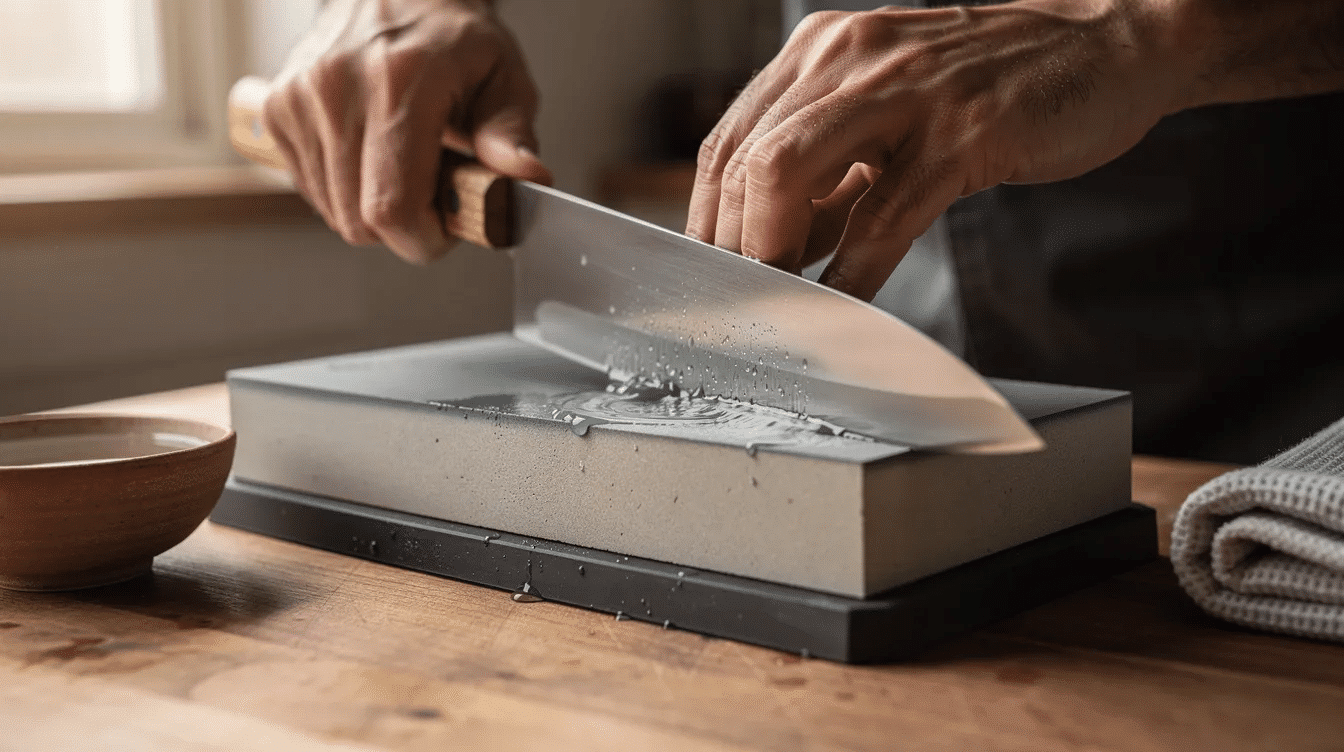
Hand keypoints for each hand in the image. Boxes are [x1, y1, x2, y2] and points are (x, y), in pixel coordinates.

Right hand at [264, 0, 551, 262]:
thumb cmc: (453, 37)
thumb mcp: (503, 76)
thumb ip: (511, 133)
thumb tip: (525, 177)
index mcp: (399, 83)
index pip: (392, 207)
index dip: (424, 238)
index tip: (448, 226)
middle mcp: (338, 89)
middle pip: (360, 221)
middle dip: (405, 227)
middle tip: (434, 191)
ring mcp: (300, 100)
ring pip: (334, 212)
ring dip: (373, 209)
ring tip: (404, 164)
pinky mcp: (279, 110)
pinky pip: (312, 190)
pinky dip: (346, 190)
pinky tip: (372, 155)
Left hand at [686, 0, 1186, 300]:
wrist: (1110, 44)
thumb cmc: (997, 86)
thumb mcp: (891, 113)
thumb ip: (831, 172)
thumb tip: (773, 248)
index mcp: (825, 51)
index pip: (730, 140)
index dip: (707, 217)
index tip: (713, 273)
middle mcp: (850, 58)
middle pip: (743, 161)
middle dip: (731, 244)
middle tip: (743, 300)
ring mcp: (906, 91)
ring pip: (786, 173)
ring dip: (769, 254)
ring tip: (777, 304)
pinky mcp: (964, 132)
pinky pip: (882, 216)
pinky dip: (852, 274)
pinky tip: (844, 309)